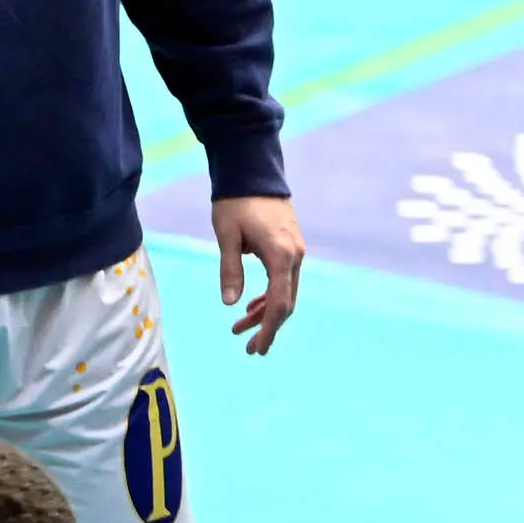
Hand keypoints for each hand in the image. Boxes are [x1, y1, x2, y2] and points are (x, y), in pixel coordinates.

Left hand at [215, 196, 305, 353]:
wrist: (254, 173)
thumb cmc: (236, 203)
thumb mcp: (227, 237)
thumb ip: (230, 270)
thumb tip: (231, 304)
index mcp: (281, 255)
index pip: (279, 303)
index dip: (268, 328)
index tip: (257, 348)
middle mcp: (295, 256)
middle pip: (286, 302)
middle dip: (267, 326)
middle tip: (249, 348)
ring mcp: (296, 251)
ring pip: (285, 292)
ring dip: (265, 312)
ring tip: (240, 328)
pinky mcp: (291, 247)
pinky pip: (283, 279)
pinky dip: (269, 295)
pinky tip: (251, 305)